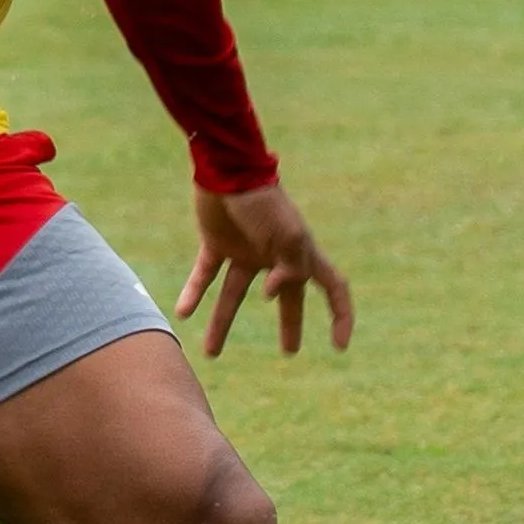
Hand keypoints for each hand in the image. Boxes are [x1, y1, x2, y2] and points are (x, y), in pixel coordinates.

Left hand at [177, 181, 352, 356]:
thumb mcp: (287, 235)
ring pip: (235, 296)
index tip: (338, 347)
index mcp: (301, 253)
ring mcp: (245, 250)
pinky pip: (206, 275)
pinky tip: (182, 313)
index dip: (340, 316)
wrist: (227, 170)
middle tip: (289, 352)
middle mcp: (275, 256)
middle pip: (286, 298)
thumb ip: (290, 268)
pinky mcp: (217, 243)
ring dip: (222, 323)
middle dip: (289, 325)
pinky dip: (194, 293)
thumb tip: (273, 297)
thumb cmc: (263, 201)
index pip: (333, 288)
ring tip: (210, 353)